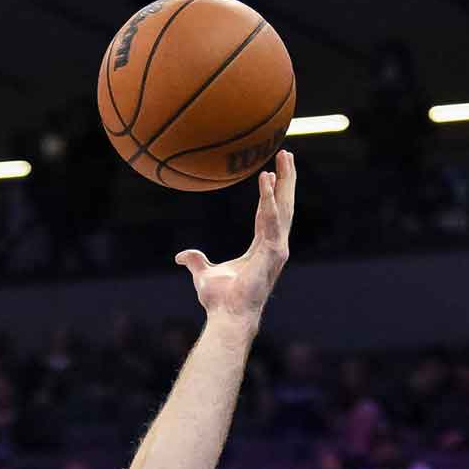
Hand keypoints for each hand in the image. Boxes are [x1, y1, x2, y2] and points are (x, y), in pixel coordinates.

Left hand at [176, 150, 295, 321]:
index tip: (271, 172)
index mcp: (263, 247)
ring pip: (283, 207)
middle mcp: (275, 245)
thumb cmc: (219, 299)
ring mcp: (277, 249)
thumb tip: (182, 255)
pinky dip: (269, 200)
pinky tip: (266, 180)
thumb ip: (196, 261)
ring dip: (284, 181)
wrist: (227, 314)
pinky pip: (272, 220)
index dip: (271, 193)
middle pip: (284, 205)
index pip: (270, 213)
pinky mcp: (272, 252)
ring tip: (284, 158)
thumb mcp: (204, 273)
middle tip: (286, 154)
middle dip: (287, 179)